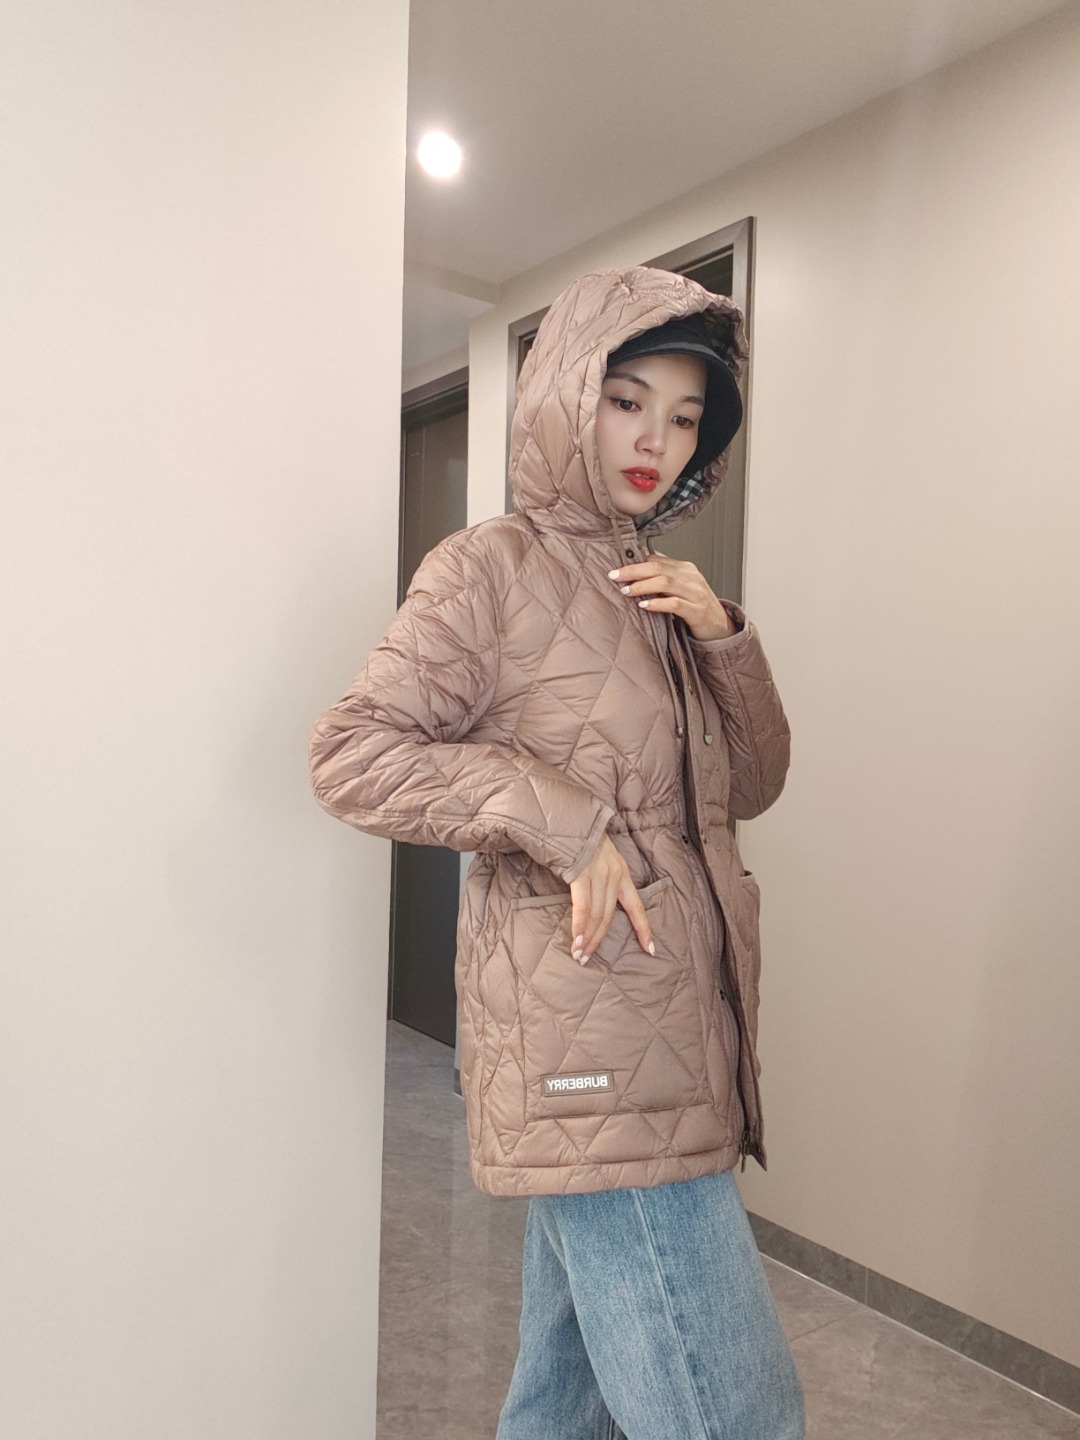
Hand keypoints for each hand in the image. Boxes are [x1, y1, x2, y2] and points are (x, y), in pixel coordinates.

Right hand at [569, 835, 654, 965]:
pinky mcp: (581, 874)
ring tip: (579, 954)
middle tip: (587, 957)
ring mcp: (598, 874)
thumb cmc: (579, 840)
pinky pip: (582, 907)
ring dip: (587, 938)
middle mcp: (614, 874)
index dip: (643, 928)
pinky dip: (579, 926)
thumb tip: (590, 904)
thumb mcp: (599, 858)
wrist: (568, 817)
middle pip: (609, 916)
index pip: (636, 906)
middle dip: (598, 939)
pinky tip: (576, 940)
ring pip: (596, 915)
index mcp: (621, 872)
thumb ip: (599, 880)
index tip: (650, 949)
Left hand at [608, 553, 735, 641]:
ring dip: (643, 586)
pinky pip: (675, 604)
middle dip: (634, 570)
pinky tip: (645, 605)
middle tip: (615, 575)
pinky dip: (658, 603)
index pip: (657, 560)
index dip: (635, 563)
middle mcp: (691, 578)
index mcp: (686, 569)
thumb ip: (661, 580)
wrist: (720, 628)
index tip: (617, 568)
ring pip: (666, 583)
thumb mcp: (679, 589)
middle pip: (659, 568)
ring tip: (626, 591)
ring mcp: (696, 594)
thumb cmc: (696, 608)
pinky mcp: (697, 611)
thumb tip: (633, 573)